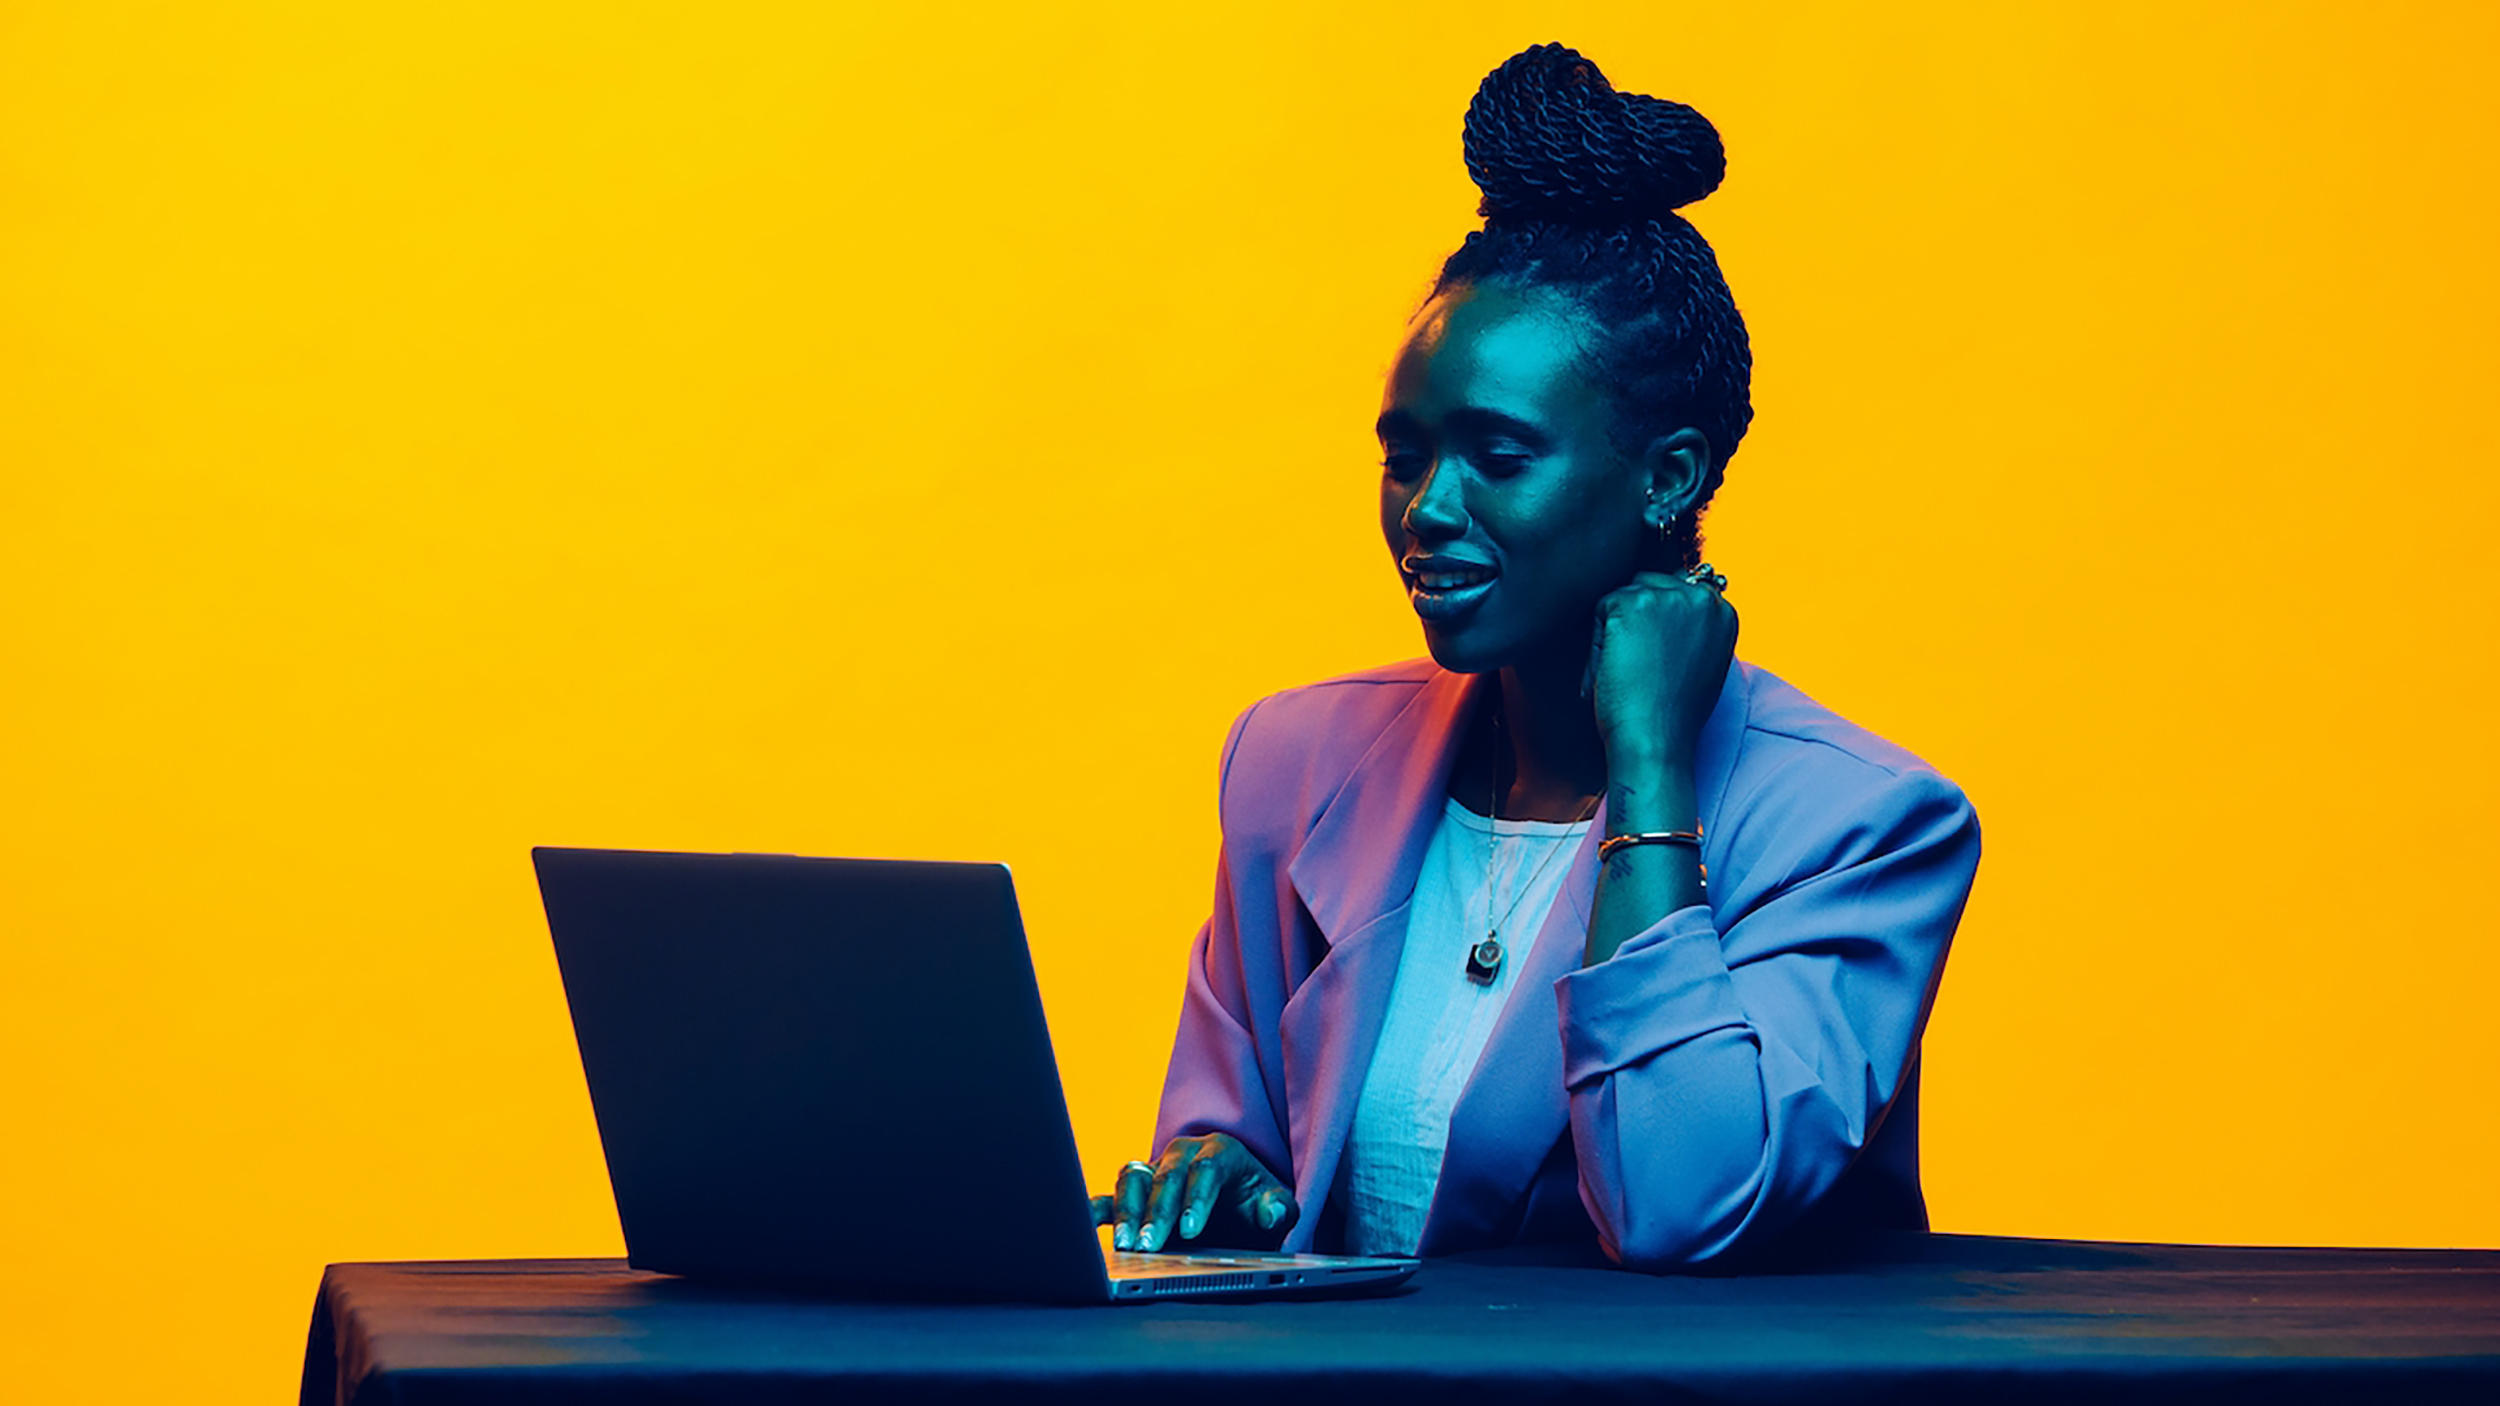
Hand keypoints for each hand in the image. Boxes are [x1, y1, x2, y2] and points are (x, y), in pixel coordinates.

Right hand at [1088, 1133, 1298, 1252]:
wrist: (1237, 1209)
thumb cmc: (1256, 1208)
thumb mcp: (1277, 1209)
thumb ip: (1279, 1210)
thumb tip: (1270, 1213)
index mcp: (1222, 1151)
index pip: (1206, 1170)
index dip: (1196, 1199)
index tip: (1191, 1230)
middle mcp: (1184, 1152)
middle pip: (1167, 1175)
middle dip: (1158, 1212)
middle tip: (1150, 1245)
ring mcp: (1157, 1167)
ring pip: (1135, 1178)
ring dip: (1127, 1210)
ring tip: (1125, 1242)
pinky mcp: (1138, 1188)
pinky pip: (1113, 1191)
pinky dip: (1099, 1205)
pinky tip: (1086, 1222)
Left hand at [1585, 570, 1738, 770]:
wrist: (1656, 739)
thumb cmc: (1674, 714)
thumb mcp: (1702, 663)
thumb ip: (1693, 630)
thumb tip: (1668, 614)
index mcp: (1723, 611)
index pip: (1677, 590)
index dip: (1655, 620)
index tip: (1654, 654)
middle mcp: (1701, 597)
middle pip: (1648, 584)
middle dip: (1634, 618)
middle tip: (1637, 667)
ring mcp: (1667, 597)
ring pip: (1623, 597)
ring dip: (1616, 631)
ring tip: (1626, 673)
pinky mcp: (1632, 604)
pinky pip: (1602, 611)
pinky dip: (1598, 643)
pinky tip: (1612, 672)